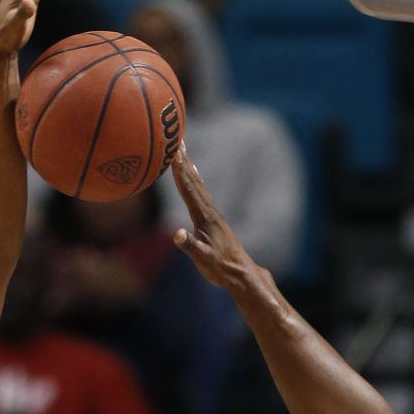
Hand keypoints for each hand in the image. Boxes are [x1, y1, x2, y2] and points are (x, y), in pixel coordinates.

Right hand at [171, 145, 260, 288]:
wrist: (241, 273)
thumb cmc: (220, 267)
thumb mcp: (202, 259)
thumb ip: (189, 246)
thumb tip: (176, 234)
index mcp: (204, 217)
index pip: (189, 189)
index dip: (179, 170)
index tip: (172, 152)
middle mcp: (209, 211)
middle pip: (194, 181)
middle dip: (184, 161)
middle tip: (176, 140)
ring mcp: (212, 214)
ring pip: (198, 185)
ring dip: (189, 167)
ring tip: (182, 151)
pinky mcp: (213, 219)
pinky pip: (201, 192)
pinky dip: (195, 179)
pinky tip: (195, 173)